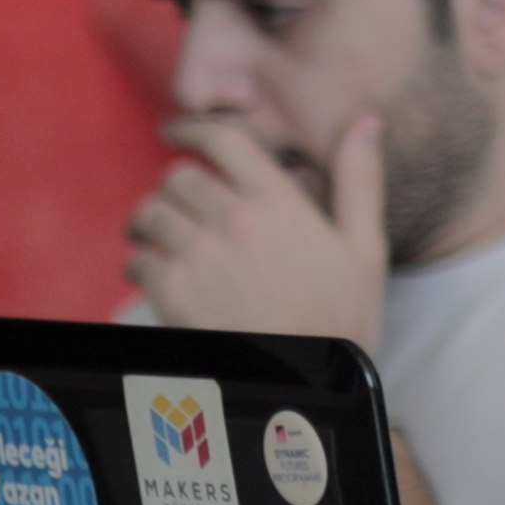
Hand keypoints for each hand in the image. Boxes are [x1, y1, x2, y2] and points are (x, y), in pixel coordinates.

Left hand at [130, 110, 391, 348]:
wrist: (306, 383)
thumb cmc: (341, 318)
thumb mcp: (366, 248)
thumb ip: (360, 181)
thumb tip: (367, 122)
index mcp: (280, 203)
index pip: (225, 141)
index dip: (193, 128)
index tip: (177, 130)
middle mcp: (234, 220)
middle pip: (179, 176)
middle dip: (176, 187)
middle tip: (180, 204)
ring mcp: (200, 256)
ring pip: (150, 214)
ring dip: (150, 222)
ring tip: (156, 237)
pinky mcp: (172, 292)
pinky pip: (137, 262)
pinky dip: (141, 265)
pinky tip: (157, 276)